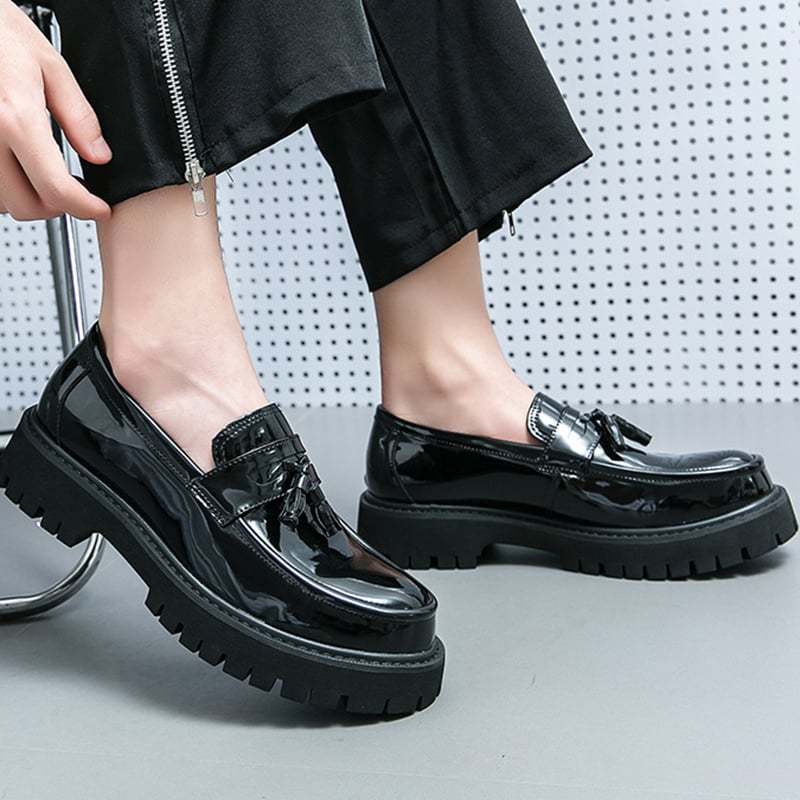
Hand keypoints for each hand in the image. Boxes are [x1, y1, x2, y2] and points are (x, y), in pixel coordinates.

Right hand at [0, 0, 110, 220]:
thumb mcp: (48, 64)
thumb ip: (78, 116)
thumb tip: (99, 155)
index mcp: (15, 117)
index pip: (56, 188)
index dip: (84, 208)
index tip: (98, 209)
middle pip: (26, 206)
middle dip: (55, 205)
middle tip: (71, 188)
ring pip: (1, 202)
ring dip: (25, 196)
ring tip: (37, 170)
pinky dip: (3, 185)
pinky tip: (14, 163)